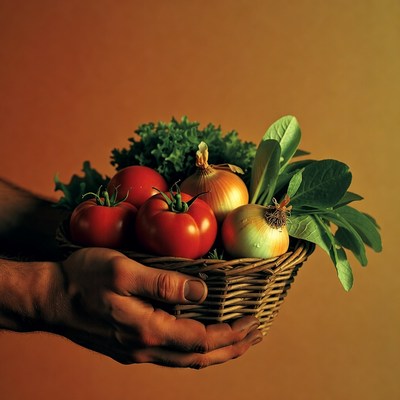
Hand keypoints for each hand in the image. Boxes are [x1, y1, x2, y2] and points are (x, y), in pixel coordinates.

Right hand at [46, 248, 262, 367]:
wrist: (49, 298)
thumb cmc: (83, 279)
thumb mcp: (124, 271)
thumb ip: (163, 283)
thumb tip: (201, 290)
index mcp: (148, 330)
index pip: (202, 340)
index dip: (231, 334)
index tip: (252, 322)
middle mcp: (145, 348)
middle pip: (199, 357)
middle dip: (231, 348)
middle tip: (255, 335)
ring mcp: (136, 350)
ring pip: (185, 359)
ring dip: (215, 351)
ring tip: (236, 340)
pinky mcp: (128, 345)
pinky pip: (171, 354)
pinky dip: (194, 348)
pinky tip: (199, 338)